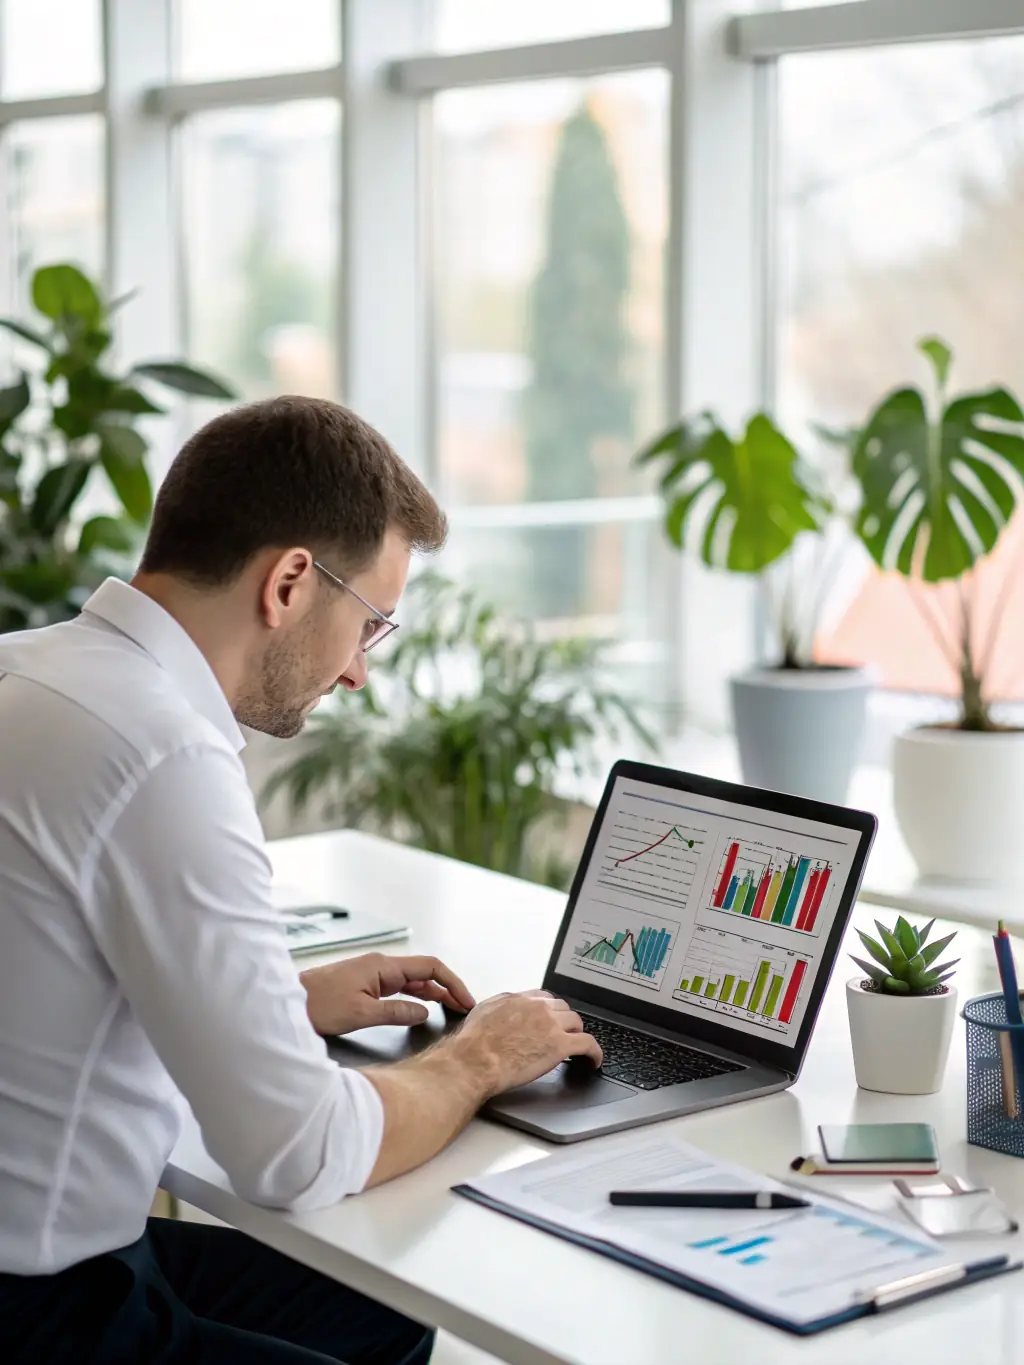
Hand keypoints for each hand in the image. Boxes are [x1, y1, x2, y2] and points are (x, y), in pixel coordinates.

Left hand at [301, 953, 474, 1035]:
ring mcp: (372, 975)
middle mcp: (380, 966)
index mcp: (383, 966)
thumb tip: (425, 1012)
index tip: (466, 1000)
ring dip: (433, 993)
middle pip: (424, 972)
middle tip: (464, 1008)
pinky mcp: (364, 986)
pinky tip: (422, 1008)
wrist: (285, 1004)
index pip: (430, 966)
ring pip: (411, 980)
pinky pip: (398, 988)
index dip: (452, 982)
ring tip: (451, 1009)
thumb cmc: (318, 1005)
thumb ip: (397, 1013)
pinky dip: (415, 997)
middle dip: (447, 988)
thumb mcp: (361, 1014)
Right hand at [450, 990, 602, 1094]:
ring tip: (578, 1046)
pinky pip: (587, 1043)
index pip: (544, 998)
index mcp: (519, 999)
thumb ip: (498, 1007)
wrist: (475, 1060)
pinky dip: (594, 1051)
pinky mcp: (560, 1045)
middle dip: (565, 1021)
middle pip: (563, 1008)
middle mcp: (537, 1007)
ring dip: (577, 1033)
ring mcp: (551, 1024)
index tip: (551, 1019)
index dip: (550, 1011)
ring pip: (576, 1022)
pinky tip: (594, 1059)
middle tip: (565, 1033)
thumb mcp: (482, 1012)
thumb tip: (502, 1009)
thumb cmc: (473, 1043)